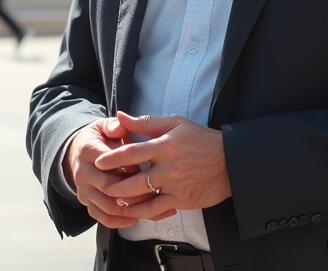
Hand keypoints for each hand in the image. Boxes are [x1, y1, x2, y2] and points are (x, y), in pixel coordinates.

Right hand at [65, 117, 159, 228]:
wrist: (77, 151)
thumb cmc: (99, 138)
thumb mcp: (105, 125)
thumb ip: (115, 125)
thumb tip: (122, 123)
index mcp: (89, 150)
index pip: (110, 162)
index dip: (131, 167)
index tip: (149, 166)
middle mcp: (83, 173)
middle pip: (109, 188)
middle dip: (134, 191)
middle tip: (156, 190)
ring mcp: (84, 190)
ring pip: (107, 206)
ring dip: (130, 209)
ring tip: (152, 206)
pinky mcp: (87, 203)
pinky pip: (101, 217)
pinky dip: (118, 222)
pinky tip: (136, 219)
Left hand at [95, 111, 231, 219]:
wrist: (230, 162)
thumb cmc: (201, 139)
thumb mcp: (175, 123)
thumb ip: (146, 122)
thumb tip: (120, 116)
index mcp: (165, 145)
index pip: (132, 152)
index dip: (112, 158)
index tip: (98, 161)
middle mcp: (169, 167)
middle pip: (133, 180)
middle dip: (113, 185)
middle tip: (101, 185)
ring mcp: (175, 186)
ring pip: (142, 198)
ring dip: (124, 200)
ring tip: (112, 199)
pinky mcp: (182, 200)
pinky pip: (156, 209)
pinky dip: (142, 211)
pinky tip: (132, 209)